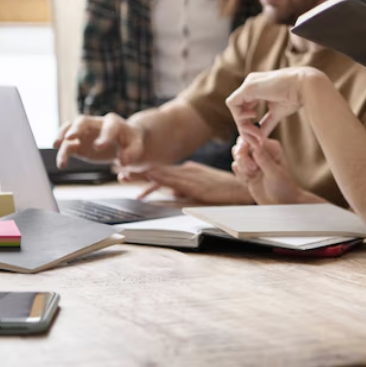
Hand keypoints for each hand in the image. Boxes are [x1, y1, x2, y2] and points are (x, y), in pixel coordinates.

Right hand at [54, 113, 145, 168]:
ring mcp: (85, 131)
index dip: (104, 135)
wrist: (123, 142)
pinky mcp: (78, 142)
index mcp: (114, 123)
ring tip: (56, 146)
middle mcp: (97, 123)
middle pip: (83, 120)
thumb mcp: (136, 147)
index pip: (109, 126)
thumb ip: (131, 153)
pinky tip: (62, 164)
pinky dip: (62, 151)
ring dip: (62, 136)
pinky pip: (67, 144)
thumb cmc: (131, 142)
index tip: (99, 147)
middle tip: (70, 137)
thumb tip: (123, 161)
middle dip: (76, 128)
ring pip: (70, 129)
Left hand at [118, 162, 254, 204]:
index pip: (161, 171)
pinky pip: (174, 183)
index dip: (144, 171)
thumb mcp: (201, 189)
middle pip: (158, 170)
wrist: (245, 189)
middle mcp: (187, 171)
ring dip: (143, 175)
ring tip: (126, 175)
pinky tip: (149, 182)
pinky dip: (160, 181)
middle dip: (138, 171)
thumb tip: (170, 196)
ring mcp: (191, 177)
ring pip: (162, 174)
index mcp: (188, 171)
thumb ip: (185, 191)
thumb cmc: (226, 190)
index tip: (128, 171)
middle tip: (120, 171)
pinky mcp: (196, 186)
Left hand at [226, 67, 322, 140]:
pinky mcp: (248, 87)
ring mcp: (248, 84)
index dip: (249, 123)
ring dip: (243, 124)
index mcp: (258, 88)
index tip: (259, 136)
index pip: (245, 107)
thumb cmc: (296, 96)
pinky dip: (240, 116)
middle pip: (238, 108)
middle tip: (256, 140)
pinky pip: (233, 104)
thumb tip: (261, 137)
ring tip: (257, 133)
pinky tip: (254, 120)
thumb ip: (267, 122)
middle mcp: (250, 84)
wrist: (305, 86)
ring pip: (234, 107)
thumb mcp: (277, 112)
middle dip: (244, 126)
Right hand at [231, 137, 320, 204]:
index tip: (254, 165)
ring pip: (236, 156)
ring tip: (253, 176)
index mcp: (270, 147)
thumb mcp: (274, 173)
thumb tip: (255, 144)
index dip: (247, 149)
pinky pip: (236, 167)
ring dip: (242, 168)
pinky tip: (249, 181)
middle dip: (242, 159)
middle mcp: (261, 151)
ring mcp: (253, 160)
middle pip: (240, 145)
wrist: (282, 203)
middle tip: (253, 171)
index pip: (251, 139)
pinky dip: (240, 175)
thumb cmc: (283, 187)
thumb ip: (264, 158)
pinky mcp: (247, 170)